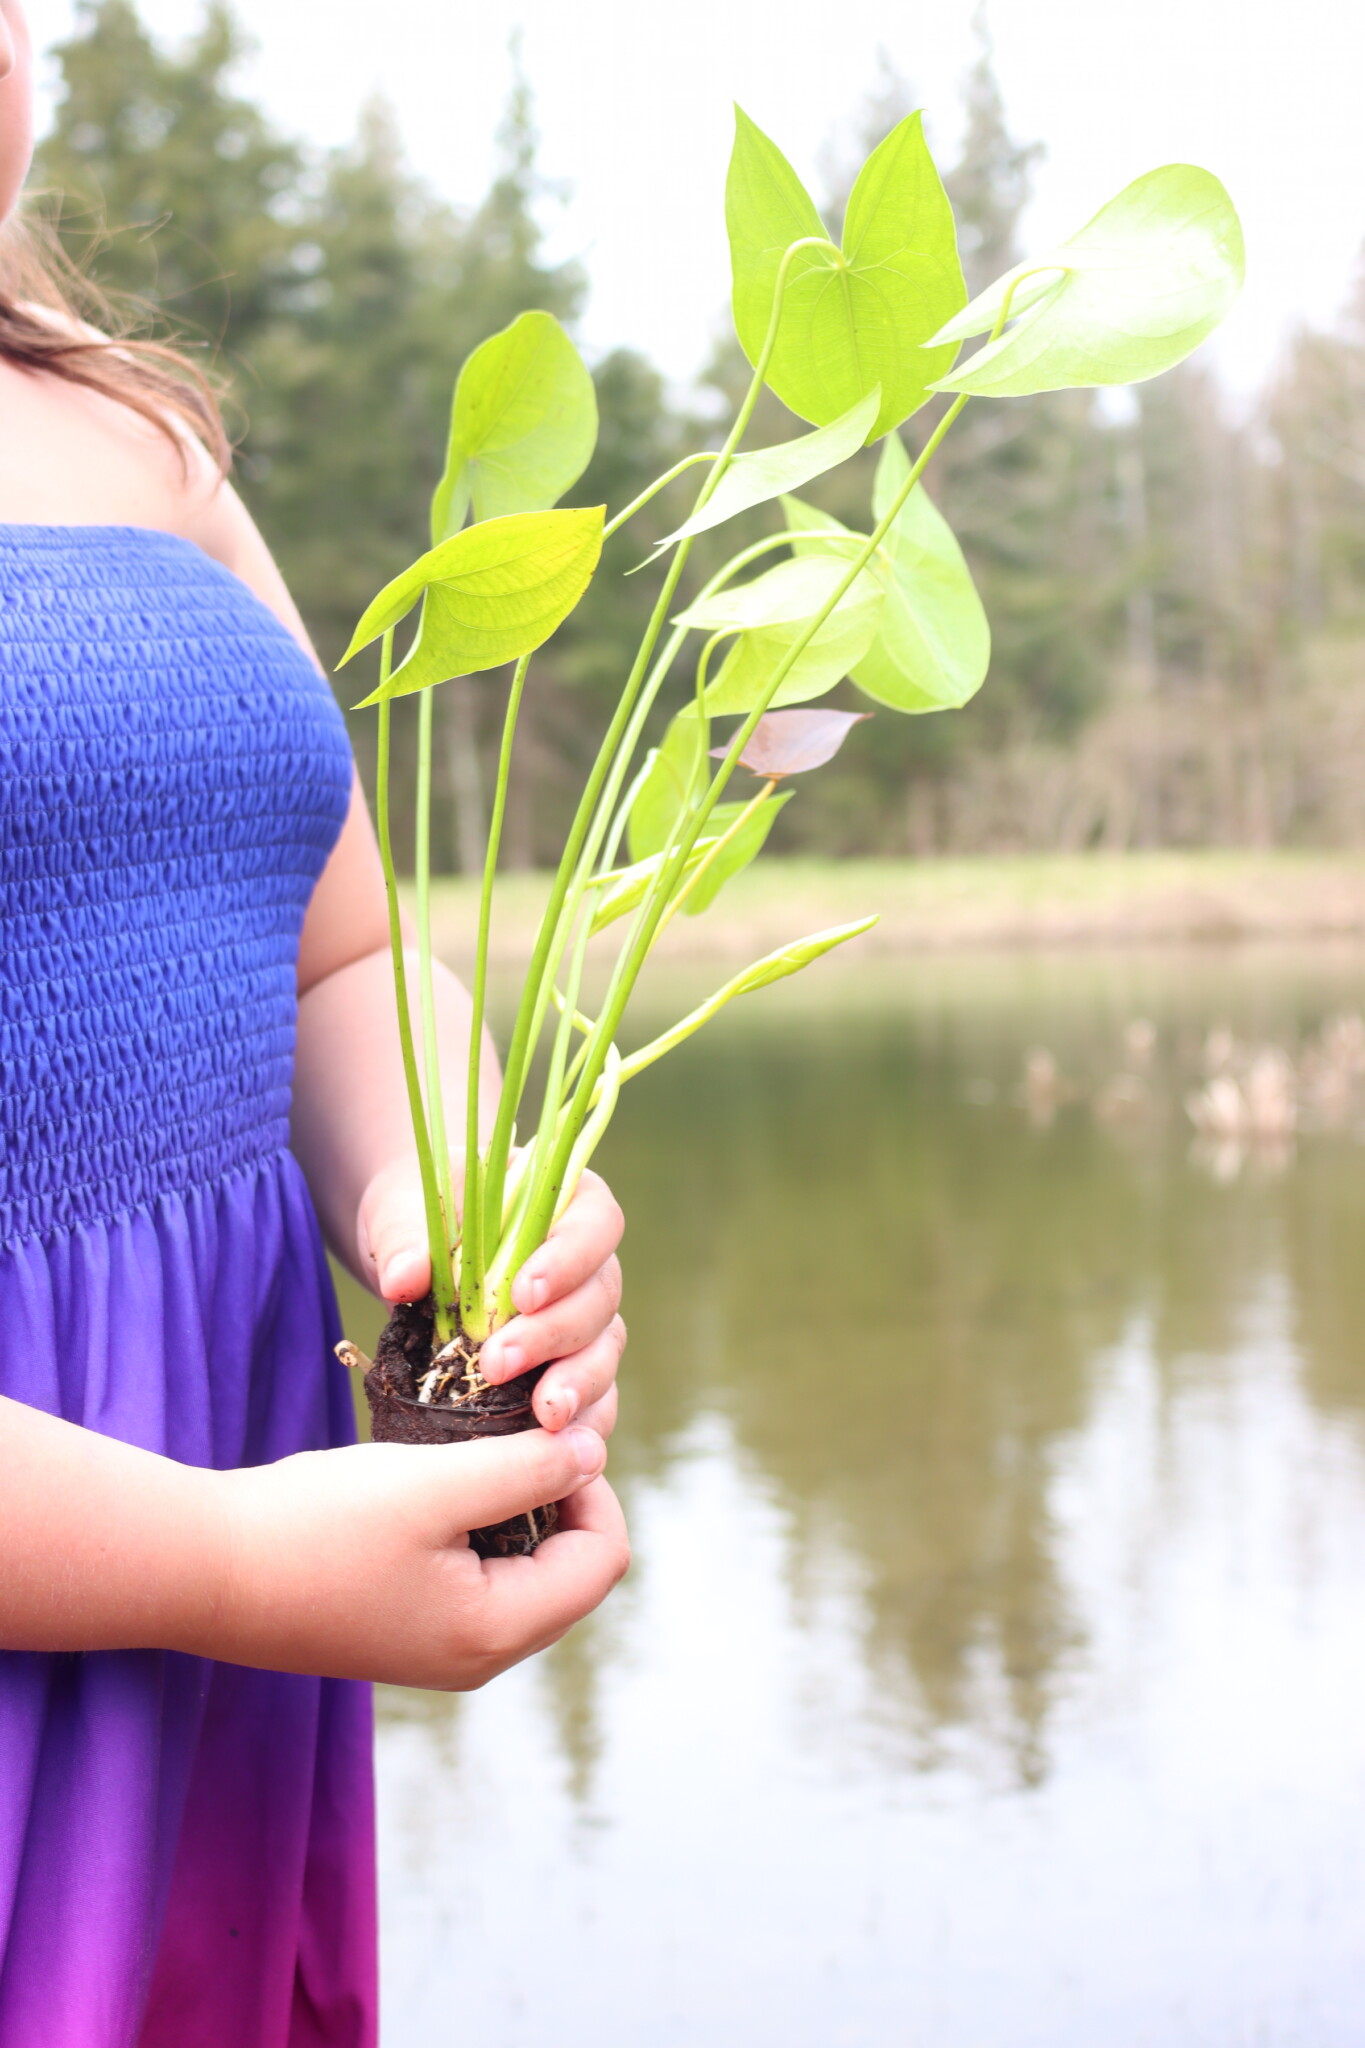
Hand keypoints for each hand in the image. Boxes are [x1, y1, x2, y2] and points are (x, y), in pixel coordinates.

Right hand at [205, 1424, 628, 1688]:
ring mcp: (440, 1649)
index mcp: (495, 1632)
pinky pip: (479, 1576)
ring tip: (479, 1450)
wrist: (203, 1570)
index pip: (602, 1558)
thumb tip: (595, 1451)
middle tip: (520, 1431)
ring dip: (521, 1507)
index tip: (545, 1430)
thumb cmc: (318, 1524)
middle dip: (561, 1495)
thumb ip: (527, 1469)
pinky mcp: (406, 1629)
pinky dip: (479, 1525)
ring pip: (526, 1570)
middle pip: (571, 1569)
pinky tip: (440, 1481)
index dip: (593, 1484)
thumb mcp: (434, 1484)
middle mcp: (478, 1658)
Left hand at [356, 1162, 624, 1438]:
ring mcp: (585, 1321)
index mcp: (567, 1204)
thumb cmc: (418, 1216)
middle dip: (554, 1337)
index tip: (523, 1293)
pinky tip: (552, 1448)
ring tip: (542, 1417)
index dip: (570, 1260)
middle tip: (498, 1364)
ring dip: (575, 1387)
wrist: (411, 1252)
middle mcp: (589, 1264)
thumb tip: (404, 1279)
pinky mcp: (570, 1370)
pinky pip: (594, 1401)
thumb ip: (406, 1238)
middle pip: (600, 1299)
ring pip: (603, 1354)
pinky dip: (579, 1425)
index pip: (595, 1225)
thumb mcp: (402, 1211)